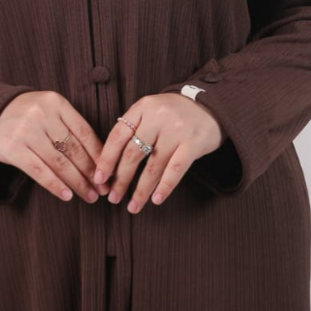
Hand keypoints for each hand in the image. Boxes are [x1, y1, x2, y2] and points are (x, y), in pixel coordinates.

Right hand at [0, 91, 111, 203]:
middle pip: (73, 149)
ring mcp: (26, 131)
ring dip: (77, 183)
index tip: (109, 172)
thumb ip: (70, 126)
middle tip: (103, 189)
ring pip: (59, 162)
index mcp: (56, 103)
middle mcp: (42, 114)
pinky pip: (39, 171)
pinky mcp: (13, 148)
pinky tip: (67, 195)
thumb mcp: (50, 110)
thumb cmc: (29, 116)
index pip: (84, 131)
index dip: (99, 154)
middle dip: (91, 172)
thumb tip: (100, 158)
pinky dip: (55, 185)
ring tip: (89, 196)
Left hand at [92, 94, 223, 213]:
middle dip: (121, 179)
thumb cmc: (175, 112)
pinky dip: (165, 186)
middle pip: (133, 153)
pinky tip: (156, 199)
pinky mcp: (193, 143)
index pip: (118, 135)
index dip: (107, 159)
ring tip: (133, 206)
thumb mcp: (152, 110)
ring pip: (153, 165)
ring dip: (141, 189)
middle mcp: (157, 117)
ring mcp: (176, 130)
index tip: (99, 178)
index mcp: (143, 107)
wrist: (211, 104)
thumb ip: (135, 127)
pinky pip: (176, 169)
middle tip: (113, 198)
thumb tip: (112, 162)